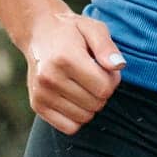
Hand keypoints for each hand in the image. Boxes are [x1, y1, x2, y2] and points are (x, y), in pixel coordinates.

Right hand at [24, 10, 125, 134]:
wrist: (39, 33)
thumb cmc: (72, 31)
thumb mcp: (94, 28)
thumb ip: (107, 47)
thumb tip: (119, 66)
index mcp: (66, 59)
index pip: (104, 88)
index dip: (113, 80)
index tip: (106, 68)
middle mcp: (50, 79)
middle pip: (96, 104)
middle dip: (103, 91)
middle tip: (95, 75)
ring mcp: (41, 94)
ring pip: (84, 118)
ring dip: (91, 104)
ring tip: (84, 84)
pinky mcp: (37, 106)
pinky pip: (69, 127)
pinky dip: (78, 117)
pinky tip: (75, 98)